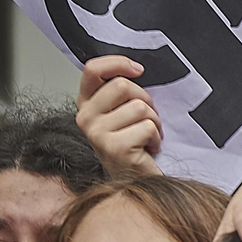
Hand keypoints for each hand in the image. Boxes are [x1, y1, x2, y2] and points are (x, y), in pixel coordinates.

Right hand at [76, 55, 164, 177]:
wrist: (136, 178)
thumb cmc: (135, 142)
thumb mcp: (124, 111)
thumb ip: (122, 91)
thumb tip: (136, 68)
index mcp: (86, 104)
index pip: (92, 69)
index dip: (118, 63)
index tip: (138, 70)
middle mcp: (85, 117)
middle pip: (123, 85)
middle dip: (146, 100)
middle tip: (147, 119)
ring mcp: (96, 133)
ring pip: (140, 107)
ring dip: (154, 122)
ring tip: (147, 136)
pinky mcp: (113, 147)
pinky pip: (148, 127)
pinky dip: (156, 137)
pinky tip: (148, 148)